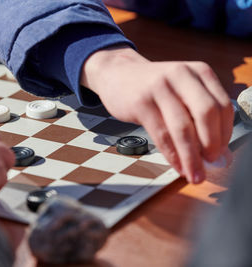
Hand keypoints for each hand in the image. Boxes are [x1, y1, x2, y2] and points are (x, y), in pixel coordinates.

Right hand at [81, 46, 232, 183]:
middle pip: (206, 113)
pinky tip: (176, 165)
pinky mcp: (140, 102)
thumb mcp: (181, 91)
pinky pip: (161, 134)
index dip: (225, 134)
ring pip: (182, 127)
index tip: (222, 153)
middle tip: (211, 163)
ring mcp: (159, 87)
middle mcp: (181, 75)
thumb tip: (219, 153)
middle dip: (212, 144)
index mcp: (199, 71)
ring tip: (194, 173)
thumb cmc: (152, 86)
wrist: (117, 73)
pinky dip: (171, 154)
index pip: (223, 105)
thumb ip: (199, 116)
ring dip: (191, 156)